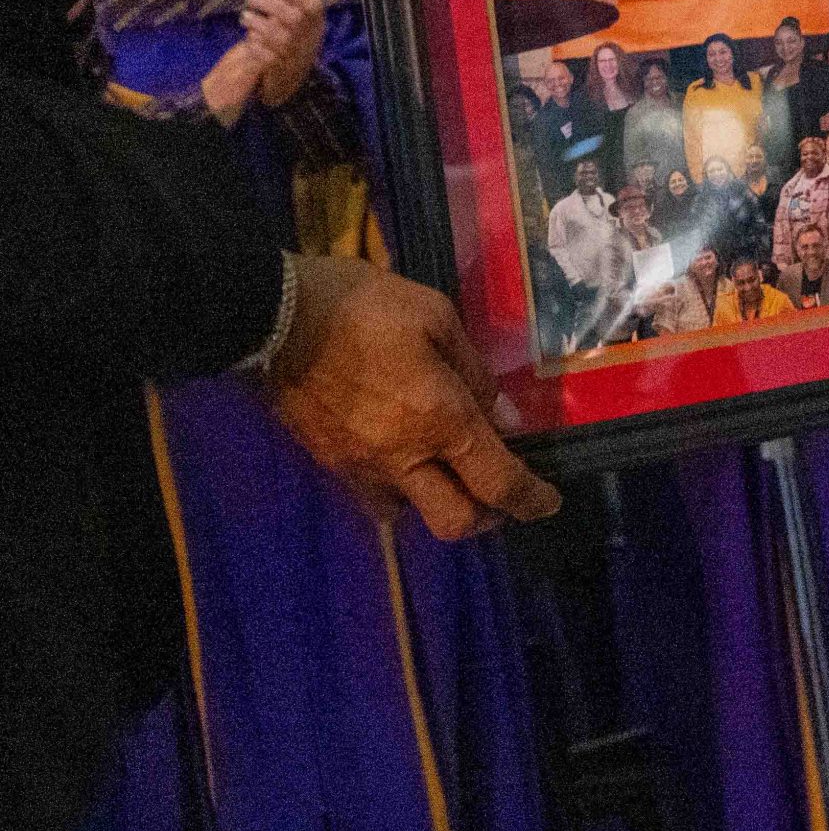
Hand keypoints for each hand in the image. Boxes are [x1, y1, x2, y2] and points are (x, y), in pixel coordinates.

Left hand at [199, 0, 329, 125]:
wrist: (290, 77)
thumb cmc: (292, 38)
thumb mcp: (298, 15)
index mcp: (317, 23)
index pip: (312, 3)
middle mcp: (309, 38)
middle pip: (292, 17)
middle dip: (269, 3)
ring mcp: (294, 54)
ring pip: (276, 36)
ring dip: (257, 23)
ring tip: (245, 17)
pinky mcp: (277, 68)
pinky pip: (263, 54)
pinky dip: (253, 44)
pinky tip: (249, 38)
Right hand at [261, 255, 560, 541]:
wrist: (277, 316)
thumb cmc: (366, 307)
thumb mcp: (438, 318)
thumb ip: (475, 373)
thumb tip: (503, 417)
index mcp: (440, 420)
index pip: (497, 483)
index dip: (531, 500)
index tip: (548, 504)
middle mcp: (402, 458)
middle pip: (454, 523)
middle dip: (485, 517)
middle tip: (498, 492)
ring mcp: (359, 467)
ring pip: (409, 514)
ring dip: (436, 502)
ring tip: (447, 469)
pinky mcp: (328, 462)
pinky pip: (372, 495)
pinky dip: (399, 489)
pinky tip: (405, 456)